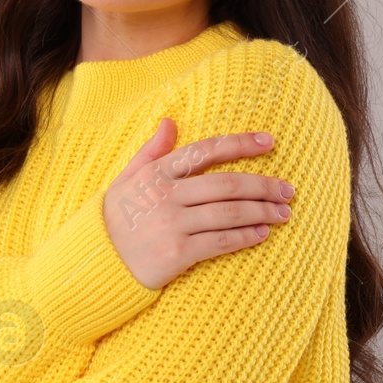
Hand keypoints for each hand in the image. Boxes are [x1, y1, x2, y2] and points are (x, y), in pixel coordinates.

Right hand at [102, 117, 294, 290]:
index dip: (240, 144)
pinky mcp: (177, 254)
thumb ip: (151, 151)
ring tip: (283, 213)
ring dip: (262, 212)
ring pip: (229, 213)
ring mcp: (172, 225)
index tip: (269, 142)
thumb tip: (170, 121)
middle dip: (263, 185)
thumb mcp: (126, 179)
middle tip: (288, 189)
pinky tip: (262, 233)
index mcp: (156, 173)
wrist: (95, 262)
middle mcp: (166, 196)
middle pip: (226, 185)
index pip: (205, 151)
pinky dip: (245, 237)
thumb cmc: (114, 218)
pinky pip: (220, 242)